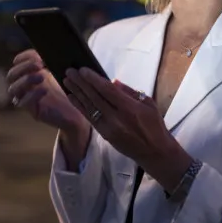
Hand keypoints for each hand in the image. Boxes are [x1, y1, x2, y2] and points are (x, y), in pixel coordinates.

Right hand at [6, 50, 89, 133]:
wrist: (80, 111)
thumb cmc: (71, 89)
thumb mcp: (63, 72)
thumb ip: (54, 60)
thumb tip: (52, 46)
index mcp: (31, 74)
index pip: (17, 63)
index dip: (23, 57)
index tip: (36, 54)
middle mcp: (26, 86)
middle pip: (12, 74)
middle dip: (24, 67)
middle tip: (40, 64)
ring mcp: (27, 99)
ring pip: (13, 88)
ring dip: (26, 79)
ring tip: (42, 76)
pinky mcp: (33, 111)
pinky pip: (22, 103)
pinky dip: (31, 95)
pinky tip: (44, 90)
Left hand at [63, 68, 181, 171]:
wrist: (154, 152)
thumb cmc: (154, 125)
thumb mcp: (148, 104)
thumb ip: (130, 92)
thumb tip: (112, 82)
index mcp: (130, 108)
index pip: (107, 90)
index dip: (93, 79)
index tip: (82, 70)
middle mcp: (117, 118)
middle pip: (95, 97)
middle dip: (81, 83)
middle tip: (69, 71)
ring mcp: (109, 128)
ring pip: (89, 107)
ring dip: (77, 93)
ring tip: (66, 82)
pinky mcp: (105, 135)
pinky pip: (89, 118)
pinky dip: (80, 107)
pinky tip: (72, 97)